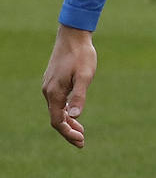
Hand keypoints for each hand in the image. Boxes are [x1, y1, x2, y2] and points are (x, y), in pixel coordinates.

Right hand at [42, 24, 95, 147]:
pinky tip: (73, 113)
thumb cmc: (81, 55)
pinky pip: (57, 101)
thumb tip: (74, 117)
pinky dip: (65, 111)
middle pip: (55, 118)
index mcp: (54, 92)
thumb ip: (79, 96)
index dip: (68, 133)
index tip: (81, 141)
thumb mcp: (85, 76)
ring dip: (67, 122)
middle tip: (82, 142)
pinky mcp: (53, 81)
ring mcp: (49, 86)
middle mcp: (48, 91)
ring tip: (80, 132)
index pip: (57, 121)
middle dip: (68, 131)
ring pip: (56, 110)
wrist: (73, 36)